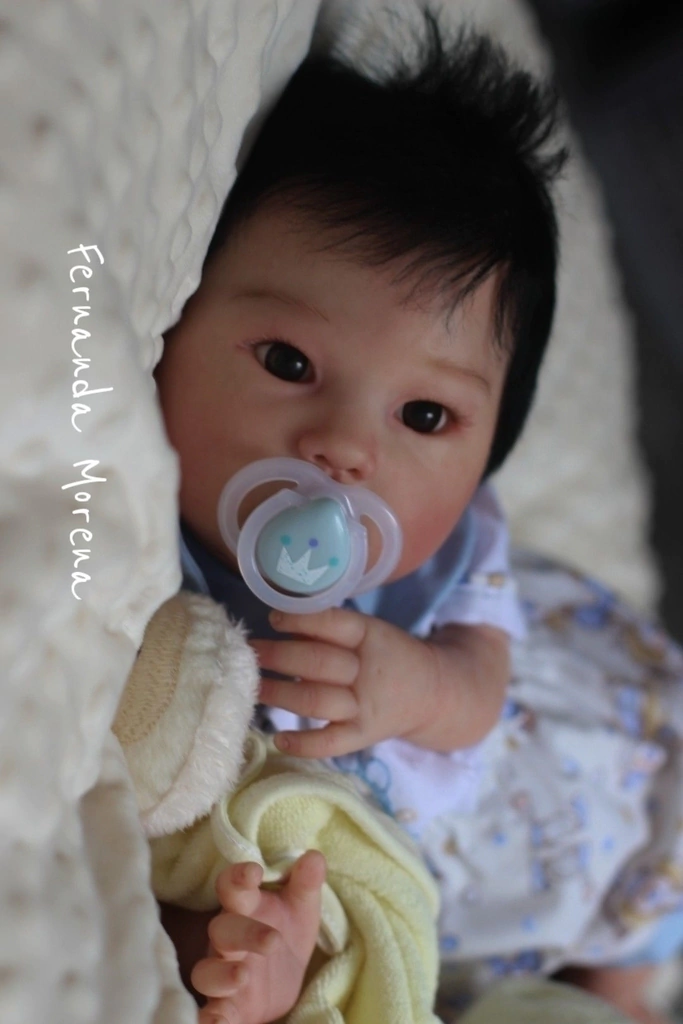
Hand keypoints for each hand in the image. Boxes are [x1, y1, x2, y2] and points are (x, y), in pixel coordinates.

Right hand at [194, 851, 325, 1023]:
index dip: (239, 877)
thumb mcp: (302, 909)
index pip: (232, 886)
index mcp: (245, 908)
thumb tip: (315, 857)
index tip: (253, 871)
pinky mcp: (226, 1007)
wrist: (282, 980)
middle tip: (273, 940)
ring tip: (242, 976)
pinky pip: (210, 1012)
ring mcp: (223, 972)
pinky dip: (210, 1019)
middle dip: (243, 933)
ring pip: (206, 971)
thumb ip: (306, 884)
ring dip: (221, 974)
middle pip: (222, 929)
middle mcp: (227, 939)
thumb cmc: (286, 932)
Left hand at [254, 607, 447, 758]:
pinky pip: (331, 743)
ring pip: (317, 700)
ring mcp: (365, 707)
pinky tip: (278, 739)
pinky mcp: (363, 736)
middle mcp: (369, 672)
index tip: (273, 618)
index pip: (335, 624)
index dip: (302, 620)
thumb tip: (278, 619)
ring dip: (280, 693)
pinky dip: (304, 744)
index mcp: (372, 636)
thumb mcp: (369, 632)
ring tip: (253, 686)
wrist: (434, 693)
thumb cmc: (388, 655)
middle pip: (318, 663)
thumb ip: (330, 629)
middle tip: (248, 650)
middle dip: (278, 656)